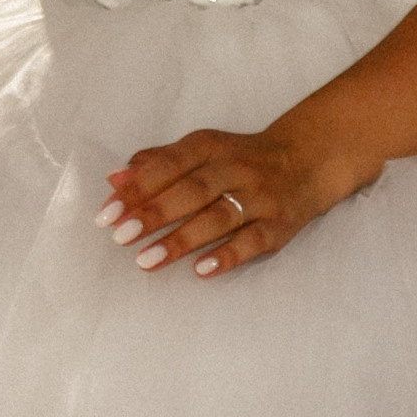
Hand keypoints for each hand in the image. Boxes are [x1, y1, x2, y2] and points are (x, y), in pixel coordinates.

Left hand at [96, 118, 362, 280]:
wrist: (309, 159)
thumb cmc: (240, 159)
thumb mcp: (201, 150)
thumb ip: (158, 163)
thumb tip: (113, 179)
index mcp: (210, 147)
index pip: (170, 164)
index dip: (138, 187)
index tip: (107, 212)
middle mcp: (235, 169)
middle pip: (192, 190)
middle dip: (155, 212)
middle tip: (120, 236)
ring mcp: (260, 197)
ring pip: (219, 217)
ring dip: (182, 239)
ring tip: (147, 260)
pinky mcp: (280, 225)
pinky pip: (253, 241)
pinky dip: (228, 255)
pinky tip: (201, 270)